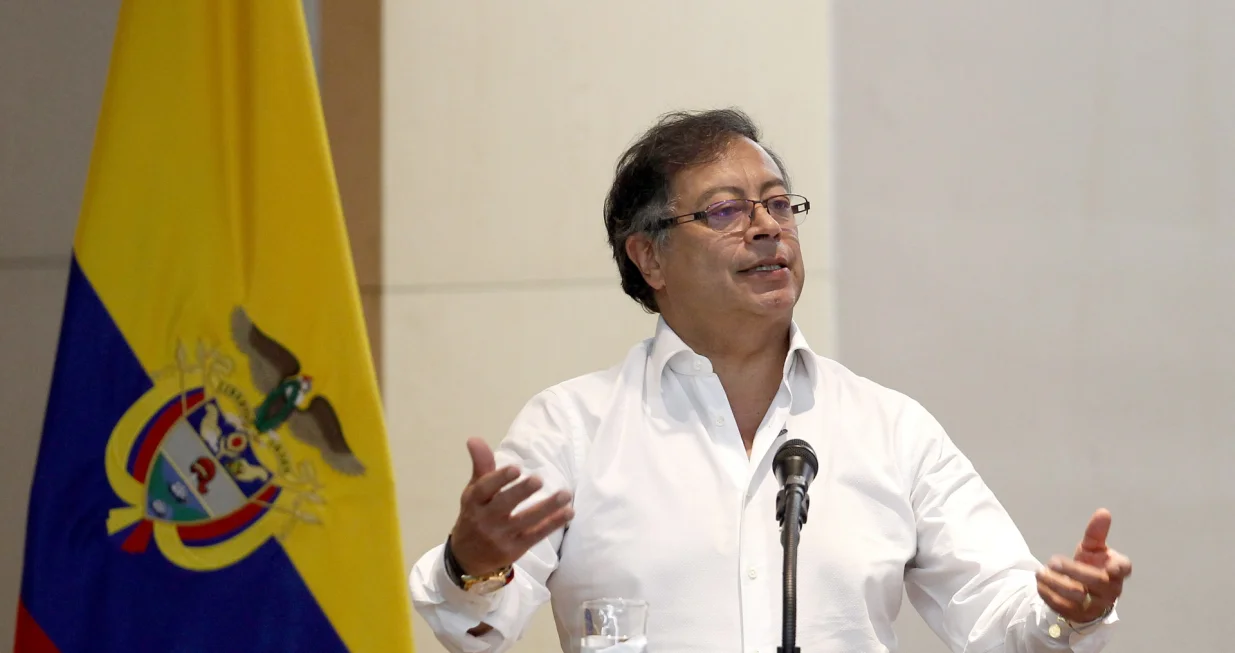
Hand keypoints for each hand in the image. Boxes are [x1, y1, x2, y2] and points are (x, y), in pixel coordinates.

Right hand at [449, 437, 573, 575]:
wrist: (468, 557)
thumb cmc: (475, 515)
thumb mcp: (474, 491)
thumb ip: (481, 465)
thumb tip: (474, 438)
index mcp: (475, 501)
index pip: (485, 489)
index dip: (500, 479)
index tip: (516, 467)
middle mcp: (486, 519)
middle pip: (504, 505)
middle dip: (521, 492)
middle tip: (538, 479)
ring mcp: (501, 536)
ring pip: (526, 521)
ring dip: (547, 508)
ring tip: (565, 494)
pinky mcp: (516, 549)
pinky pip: (536, 535)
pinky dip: (552, 524)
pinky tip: (568, 512)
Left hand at [1036, 508, 1131, 623]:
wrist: (1082, 592)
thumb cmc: (1091, 565)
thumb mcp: (1093, 548)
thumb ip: (1096, 532)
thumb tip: (1103, 512)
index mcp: (1117, 571)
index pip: (1123, 568)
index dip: (1118, 567)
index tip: (1109, 565)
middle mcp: (1110, 590)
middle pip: (1096, 581)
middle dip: (1073, 570)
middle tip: (1053, 561)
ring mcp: (1095, 605)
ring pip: (1077, 596)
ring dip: (1056, 583)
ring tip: (1040, 572)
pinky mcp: (1078, 615)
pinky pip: (1063, 607)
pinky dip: (1048, 594)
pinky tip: (1039, 583)